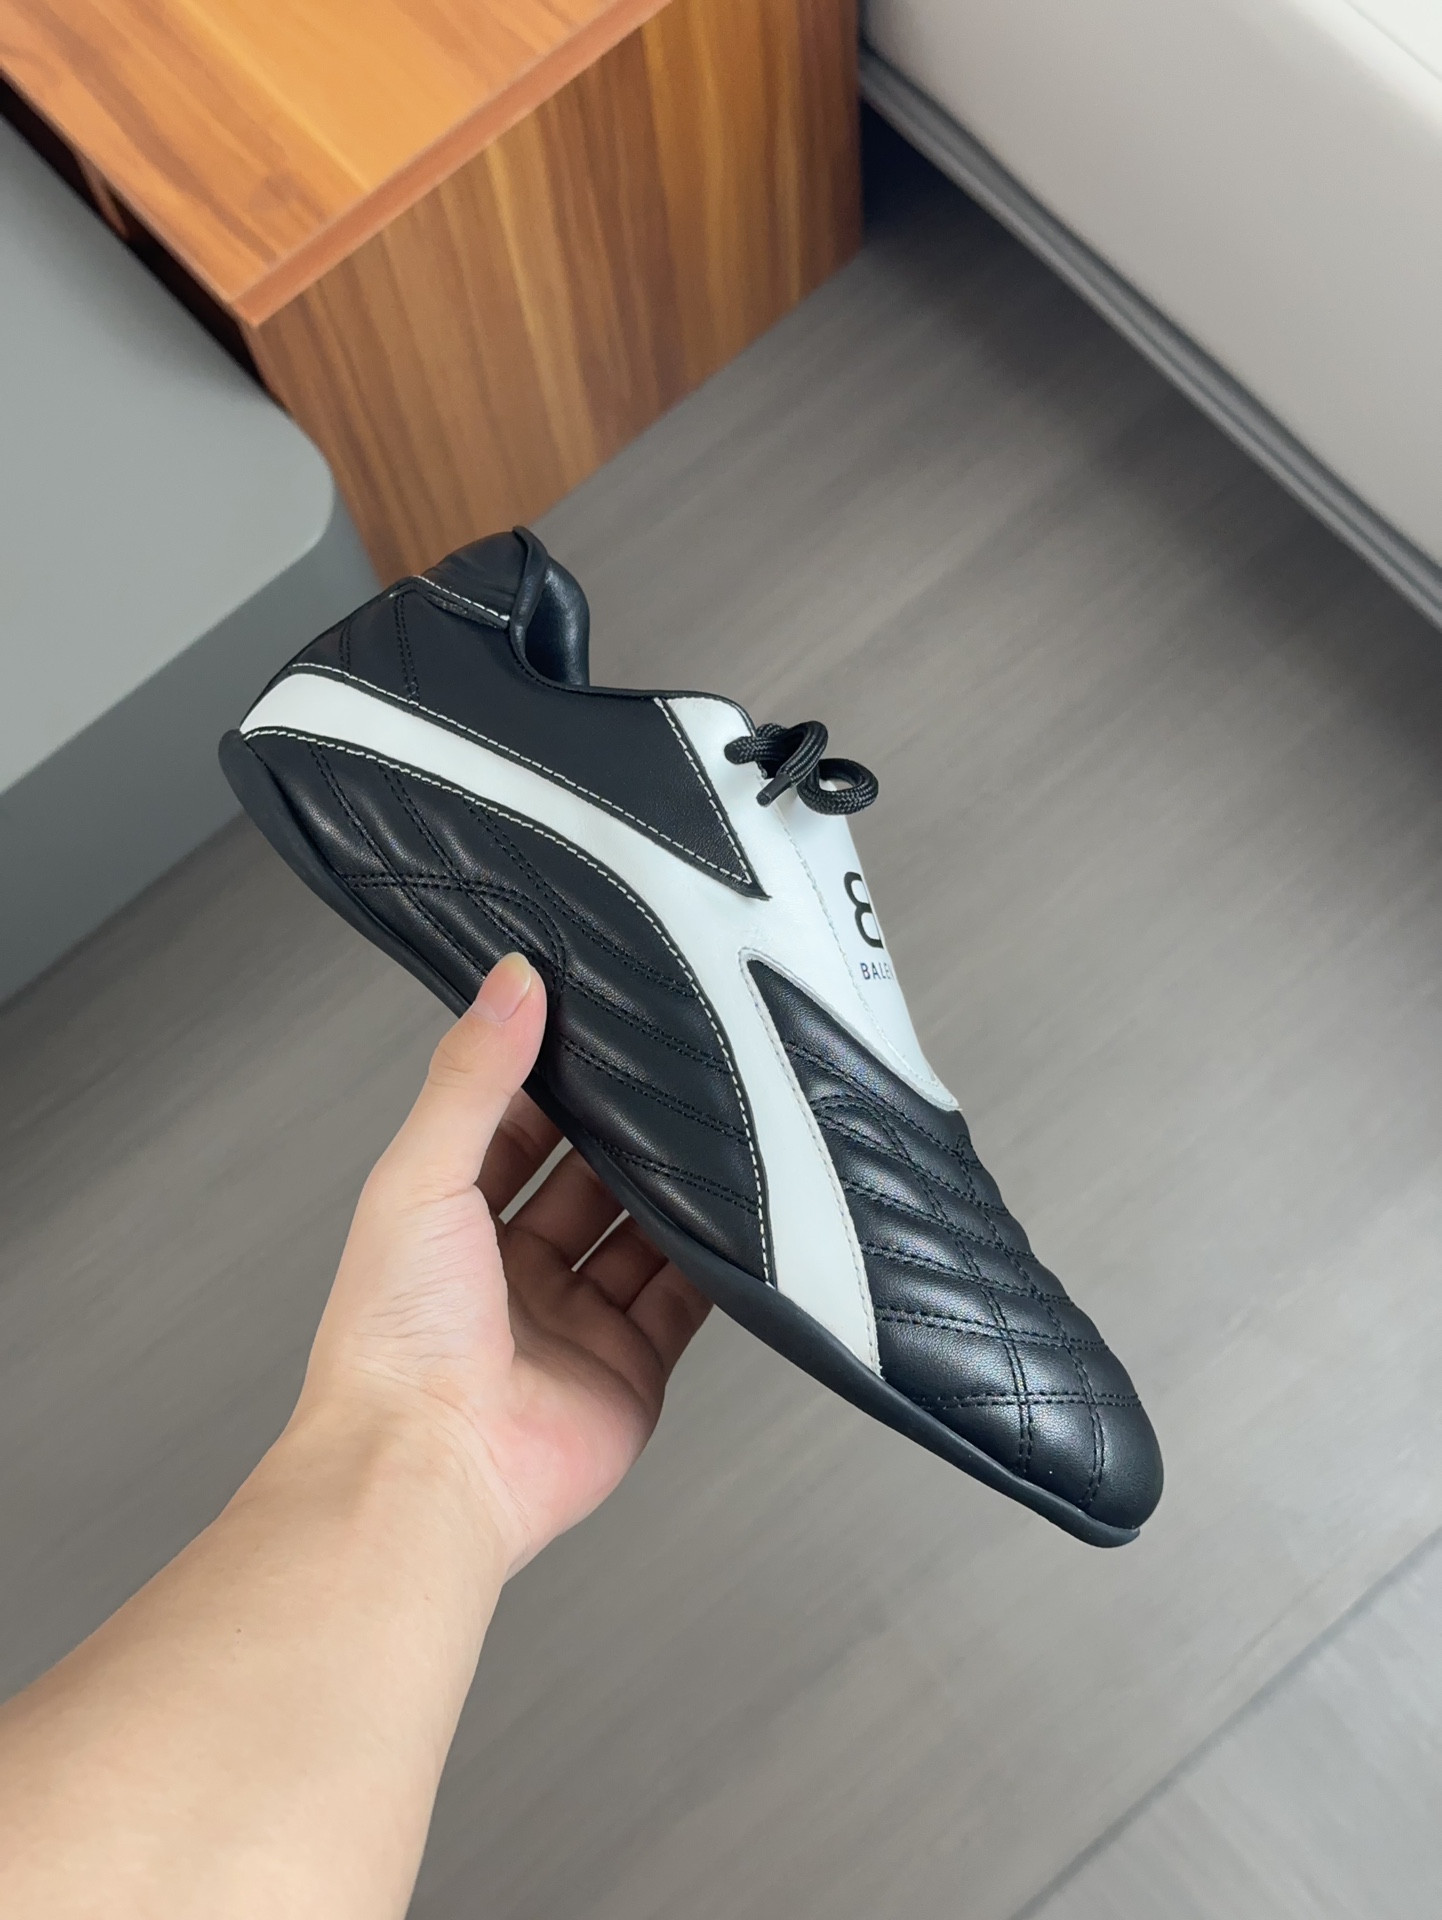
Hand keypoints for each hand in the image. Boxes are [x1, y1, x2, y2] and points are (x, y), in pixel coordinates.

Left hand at [298, 953, 710, 1574]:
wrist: (426, 1471)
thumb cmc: (392, 1344)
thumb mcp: (420, 1177)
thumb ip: (472, 1077)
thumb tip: (510, 981)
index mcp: (448, 1223)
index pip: (515, 1128)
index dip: (555, 1079)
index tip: (601, 1026)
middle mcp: (511, 1274)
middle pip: (588, 1180)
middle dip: (628, 1136)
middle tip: (677, 1078)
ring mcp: (574, 1324)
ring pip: (643, 1235)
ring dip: (676, 1192)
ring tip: (718, 1135)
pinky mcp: (629, 1369)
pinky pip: (686, 1301)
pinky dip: (715, 1264)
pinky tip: (739, 1221)